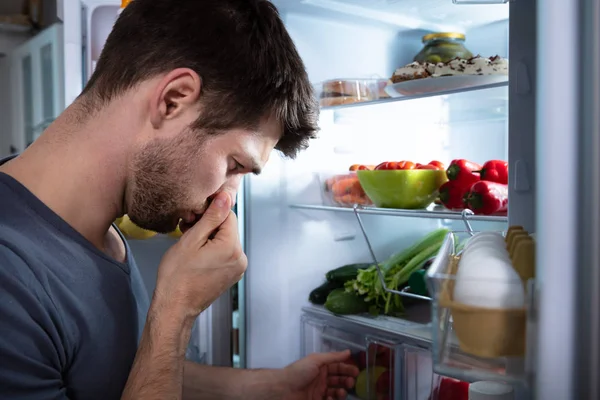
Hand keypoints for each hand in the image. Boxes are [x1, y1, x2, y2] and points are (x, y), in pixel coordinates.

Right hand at [154, 192, 246, 319]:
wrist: (175, 307)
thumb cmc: (177, 277)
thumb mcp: (191, 241)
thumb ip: (211, 217)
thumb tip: (225, 197)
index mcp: (232, 248)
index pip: (228, 214)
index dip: (210, 211)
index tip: (194, 216)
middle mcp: (240, 258)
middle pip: (227, 227)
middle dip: (208, 225)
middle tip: (187, 230)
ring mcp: (237, 268)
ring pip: (225, 239)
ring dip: (209, 237)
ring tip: (190, 244)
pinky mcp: (232, 274)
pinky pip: (225, 252)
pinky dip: (212, 249)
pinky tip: (196, 254)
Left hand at [281, 350, 358, 399]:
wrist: (283, 389)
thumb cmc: (299, 372)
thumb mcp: (316, 360)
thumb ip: (332, 357)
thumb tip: (348, 351)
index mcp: (321, 367)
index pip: (338, 366)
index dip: (347, 368)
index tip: (356, 371)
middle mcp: (321, 378)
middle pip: (339, 380)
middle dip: (347, 380)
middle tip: (351, 382)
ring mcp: (319, 391)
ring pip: (336, 391)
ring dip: (342, 391)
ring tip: (342, 392)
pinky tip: (331, 398)